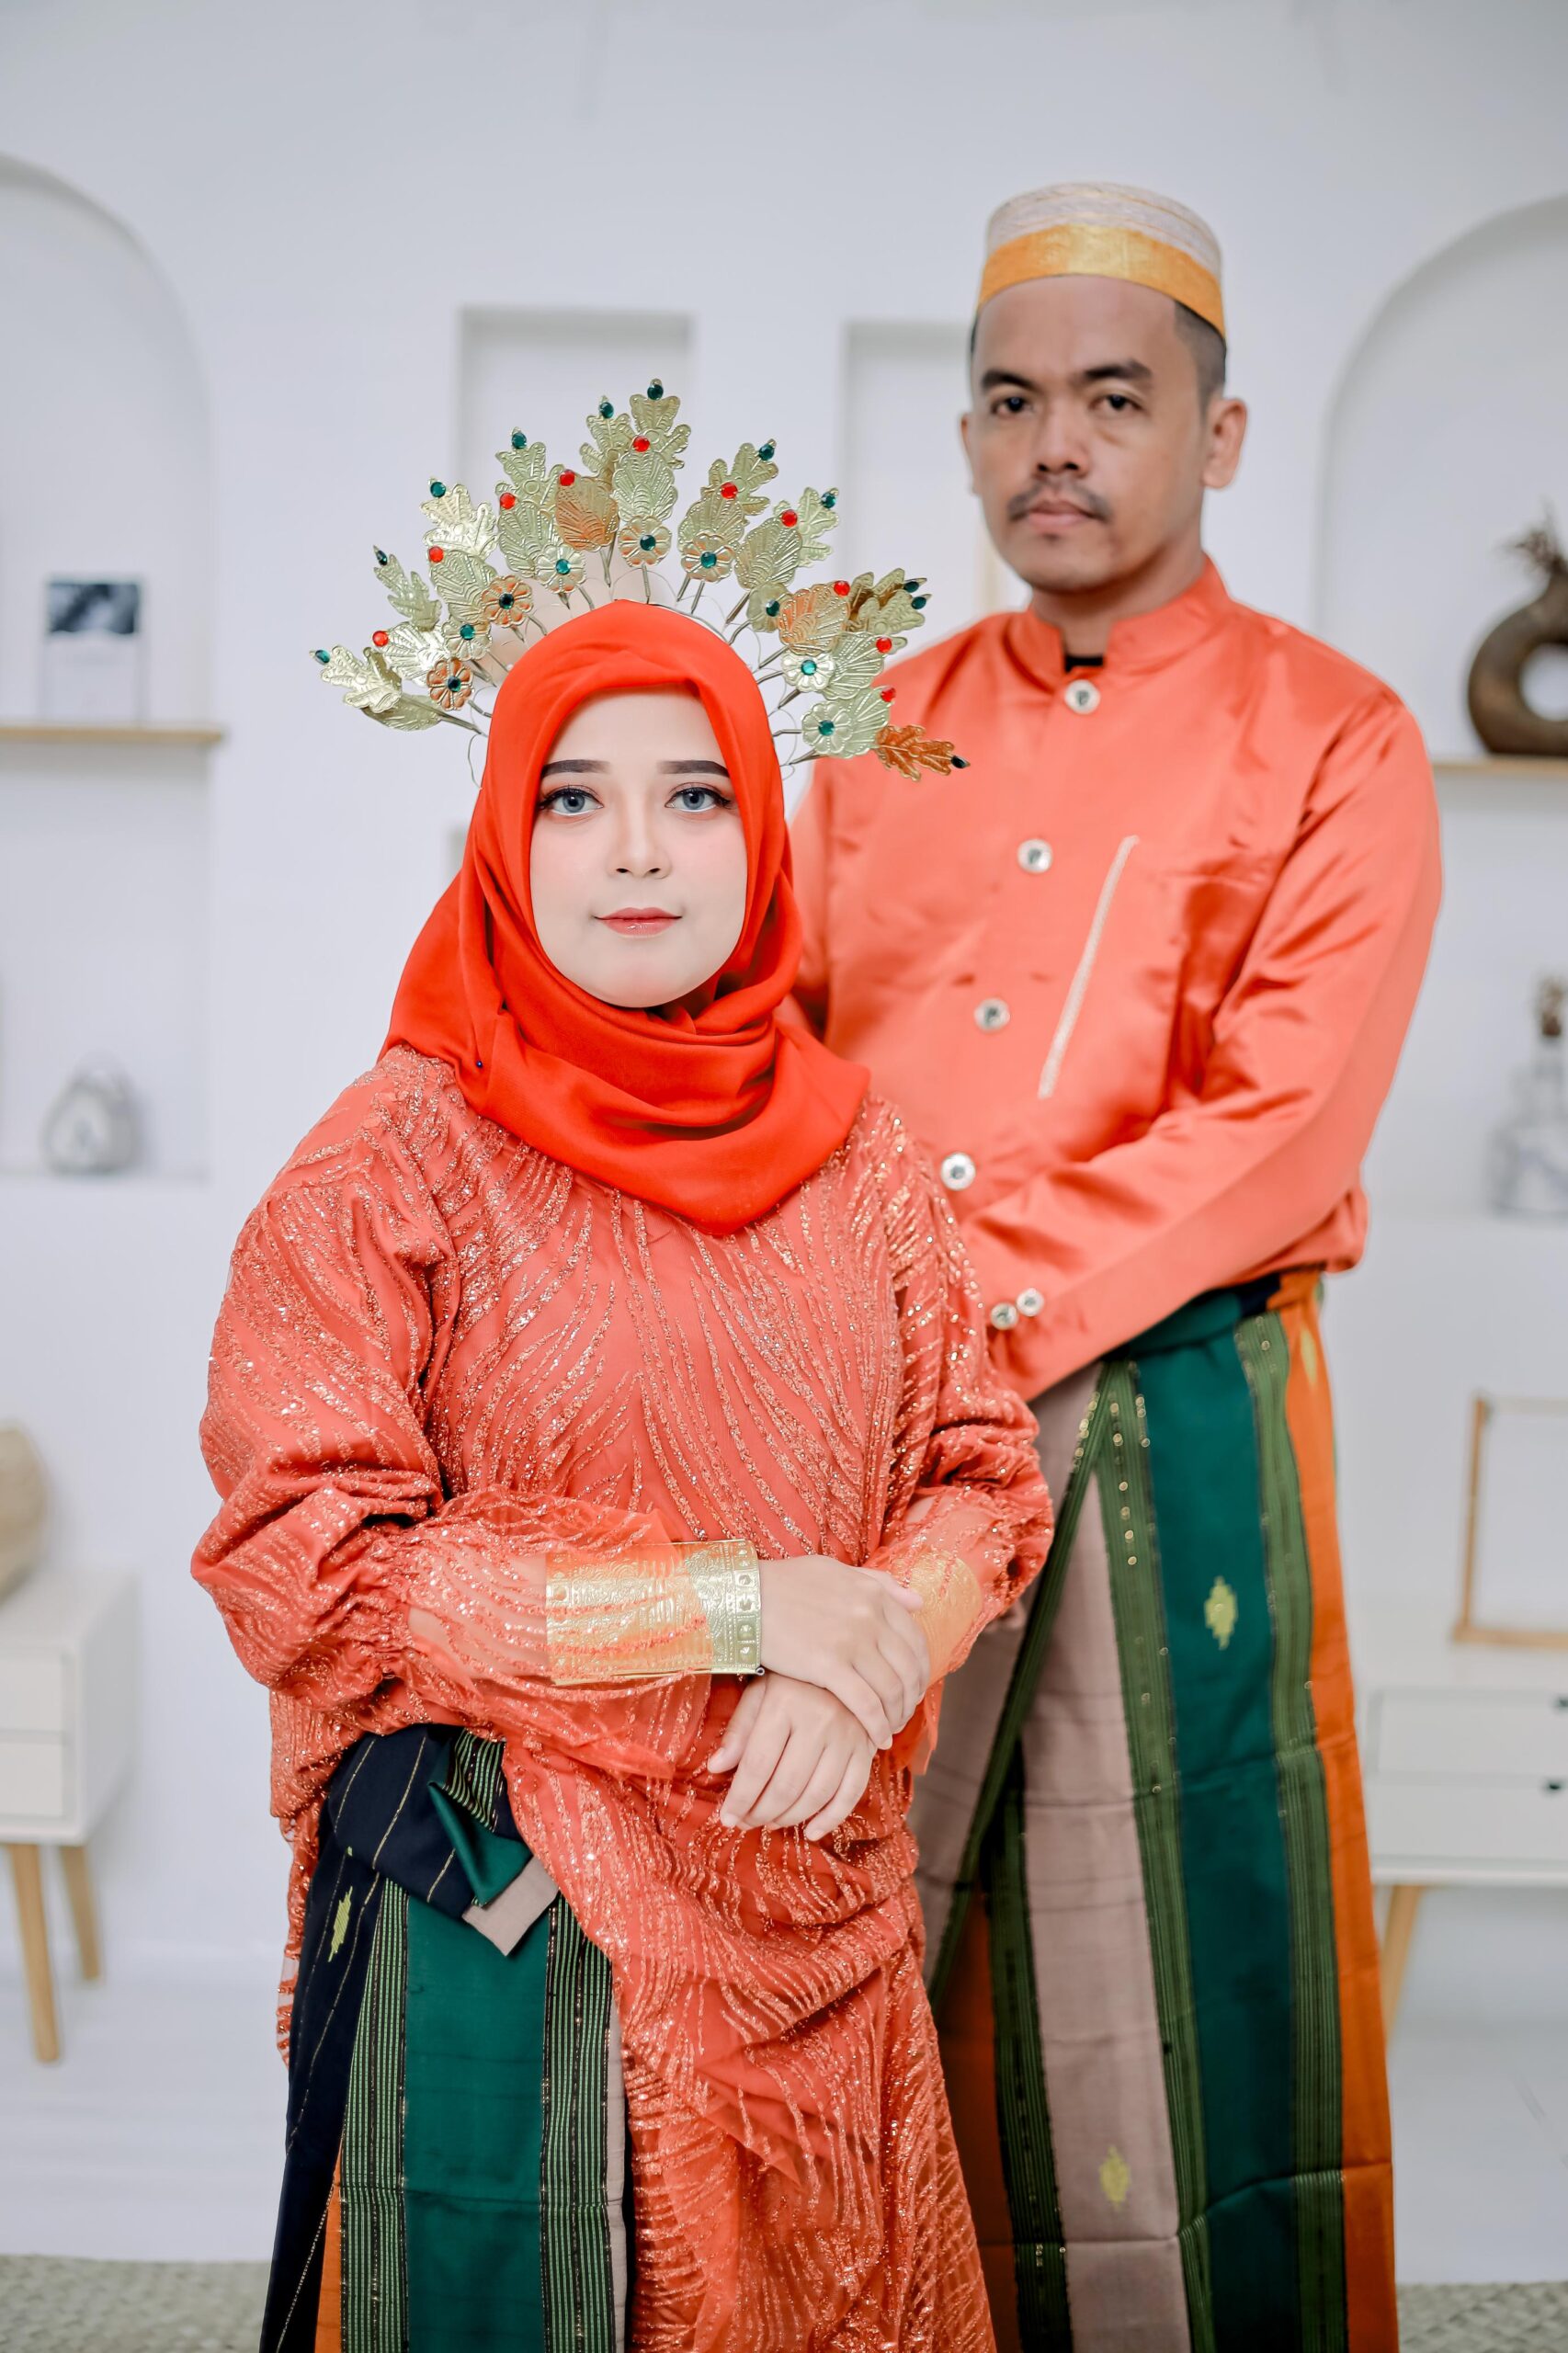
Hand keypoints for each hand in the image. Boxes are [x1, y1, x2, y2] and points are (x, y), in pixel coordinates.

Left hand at [708, 1675, 874, 1840]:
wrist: (842, 1659)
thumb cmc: (792, 1678)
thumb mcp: (760, 1692)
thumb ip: (739, 1730)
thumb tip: (716, 1768)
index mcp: (785, 1704)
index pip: (758, 1764)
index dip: (740, 1798)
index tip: (727, 1818)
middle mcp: (819, 1720)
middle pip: (787, 1785)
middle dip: (761, 1812)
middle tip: (746, 1823)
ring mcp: (847, 1735)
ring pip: (817, 1794)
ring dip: (791, 1818)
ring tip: (771, 1822)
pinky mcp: (867, 1747)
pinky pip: (852, 1793)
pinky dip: (831, 1818)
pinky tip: (811, 1831)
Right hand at [759, 1557, 928, 1748]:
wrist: (744, 1597)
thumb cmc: (784, 1584)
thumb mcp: (836, 1572)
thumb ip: (879, 1584)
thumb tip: (918, 1601)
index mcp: (874, 1594)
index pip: (915, 1640)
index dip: (921, 1670)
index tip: (914, 1688)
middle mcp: (870, 1616)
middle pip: (909, 1668)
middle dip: (911, 1697)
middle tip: (904, 1714)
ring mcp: (851, 1640)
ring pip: (892, 1689)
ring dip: (896, 1715)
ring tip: (890, 1728)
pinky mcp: (828, 1665)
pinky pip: (866, 1704)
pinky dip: (877, 1725)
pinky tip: (877, 1738)